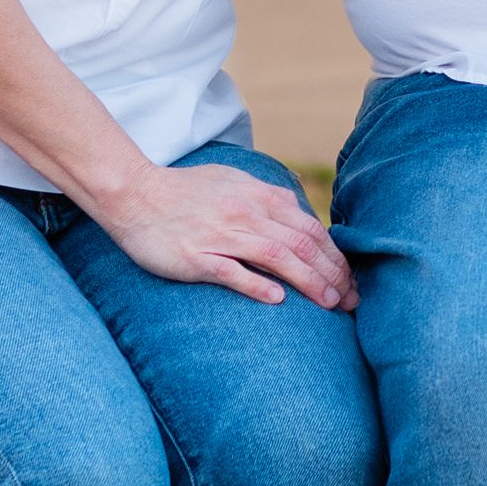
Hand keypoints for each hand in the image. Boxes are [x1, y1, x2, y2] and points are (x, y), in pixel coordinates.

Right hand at [96, 161, 356, 311]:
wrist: (134, 194)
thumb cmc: (184, 191)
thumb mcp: (232, 181)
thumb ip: (266, 197)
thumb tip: (297, 213)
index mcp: (258, 196)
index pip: (311, 229)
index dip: (336, 257)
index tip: (351, 280)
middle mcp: (246, 213)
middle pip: (303, 244)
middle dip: (334, 274)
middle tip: (352, 300)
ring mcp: (222, 235)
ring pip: (278, 258)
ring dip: (309, 282)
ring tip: (330, 304)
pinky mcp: (197, 256)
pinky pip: (233, 272)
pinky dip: (258, 286)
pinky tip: (278, 302)